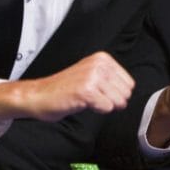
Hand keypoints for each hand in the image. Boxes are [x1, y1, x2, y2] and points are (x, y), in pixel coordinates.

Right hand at [0, 51, 133, 127]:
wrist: (39, 95)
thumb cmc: (65, 89)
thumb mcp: (92, 76)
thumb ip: (111, 80)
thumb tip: (130, 93)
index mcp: (103, 58)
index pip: (129, 85)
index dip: (115, 95)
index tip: (97, 92)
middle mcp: (99, 64)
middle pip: (125, 94)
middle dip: (111, 101)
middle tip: (91, 97)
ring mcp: (93, 76)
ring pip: (117, 102)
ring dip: (102, 106)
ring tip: (85, 99)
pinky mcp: (86, 90)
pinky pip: (106, 108)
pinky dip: (96, 110)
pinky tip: (81, 103)